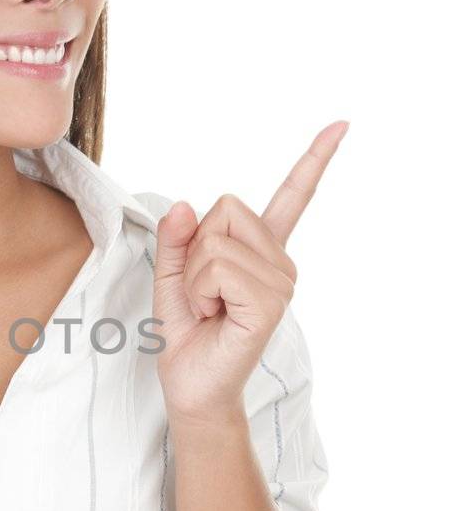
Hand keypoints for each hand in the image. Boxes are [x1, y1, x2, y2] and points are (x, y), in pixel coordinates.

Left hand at [151, 120, 348, 425]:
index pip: (292, 198)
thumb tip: (184, 205)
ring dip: (193, 276)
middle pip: (225, 207)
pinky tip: (213, 315)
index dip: (315, 160)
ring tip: (207, 307)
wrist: (190, 385)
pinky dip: (199, 290)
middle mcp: (280, 263)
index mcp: (262, 251)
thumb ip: (176, 237)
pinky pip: (217, 267)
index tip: (341, 125)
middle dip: (194, 246)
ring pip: (215, 241)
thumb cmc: (186, 333)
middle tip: (201, 291)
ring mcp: (280, 283)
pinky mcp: (270, 303)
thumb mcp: (171, 274)